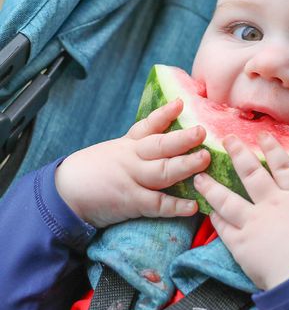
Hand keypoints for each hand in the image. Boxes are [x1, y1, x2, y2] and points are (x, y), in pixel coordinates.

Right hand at [55, 100, 210, 227]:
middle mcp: (131, 158)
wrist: (63, 194)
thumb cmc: (92, 172)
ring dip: (185, 165)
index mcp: (127, 145)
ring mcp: (131, 179)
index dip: (165, 114)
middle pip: (159, 145)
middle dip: (182, 138)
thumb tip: (165, 142)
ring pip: (162, 171)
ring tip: (205, 159)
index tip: (181, 103)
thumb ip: (137, 147)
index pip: (148, 126)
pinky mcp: (131, 202)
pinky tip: (192, 205)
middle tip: (202, 131)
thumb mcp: (113, 152)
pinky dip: (175, 206)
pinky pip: (156, 204)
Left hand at [194, 132, 288, 289]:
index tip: (262, 135)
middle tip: (226, 140)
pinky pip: (224, 227)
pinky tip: (207, 212)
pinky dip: (215, 219)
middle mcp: (272, 204)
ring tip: (199, 176)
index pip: (284, 168)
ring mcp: (253, 222)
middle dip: (238, 154)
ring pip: (227, 199)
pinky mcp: (240, 243)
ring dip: (212, 187)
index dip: (273, 150)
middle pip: (251, 174)